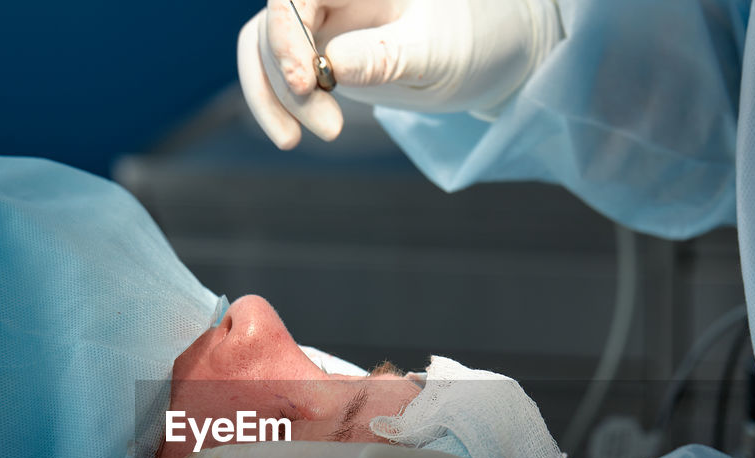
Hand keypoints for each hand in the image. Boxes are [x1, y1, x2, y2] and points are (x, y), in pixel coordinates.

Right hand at [237, 0, 562, 148]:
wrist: (490, 55)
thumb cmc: (474, 39)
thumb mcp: (436, 52)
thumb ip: (384, 57)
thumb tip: (331, 66)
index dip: (288, 35)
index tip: (308, 84)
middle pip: (273, 24)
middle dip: (288, 80)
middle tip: (329, 129)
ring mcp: (322, 19)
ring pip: (265, 48)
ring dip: (275, 97)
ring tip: (299, 141)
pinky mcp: (317, 50)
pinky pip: (278, 70)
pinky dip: (277, 103)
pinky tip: (291, 135)